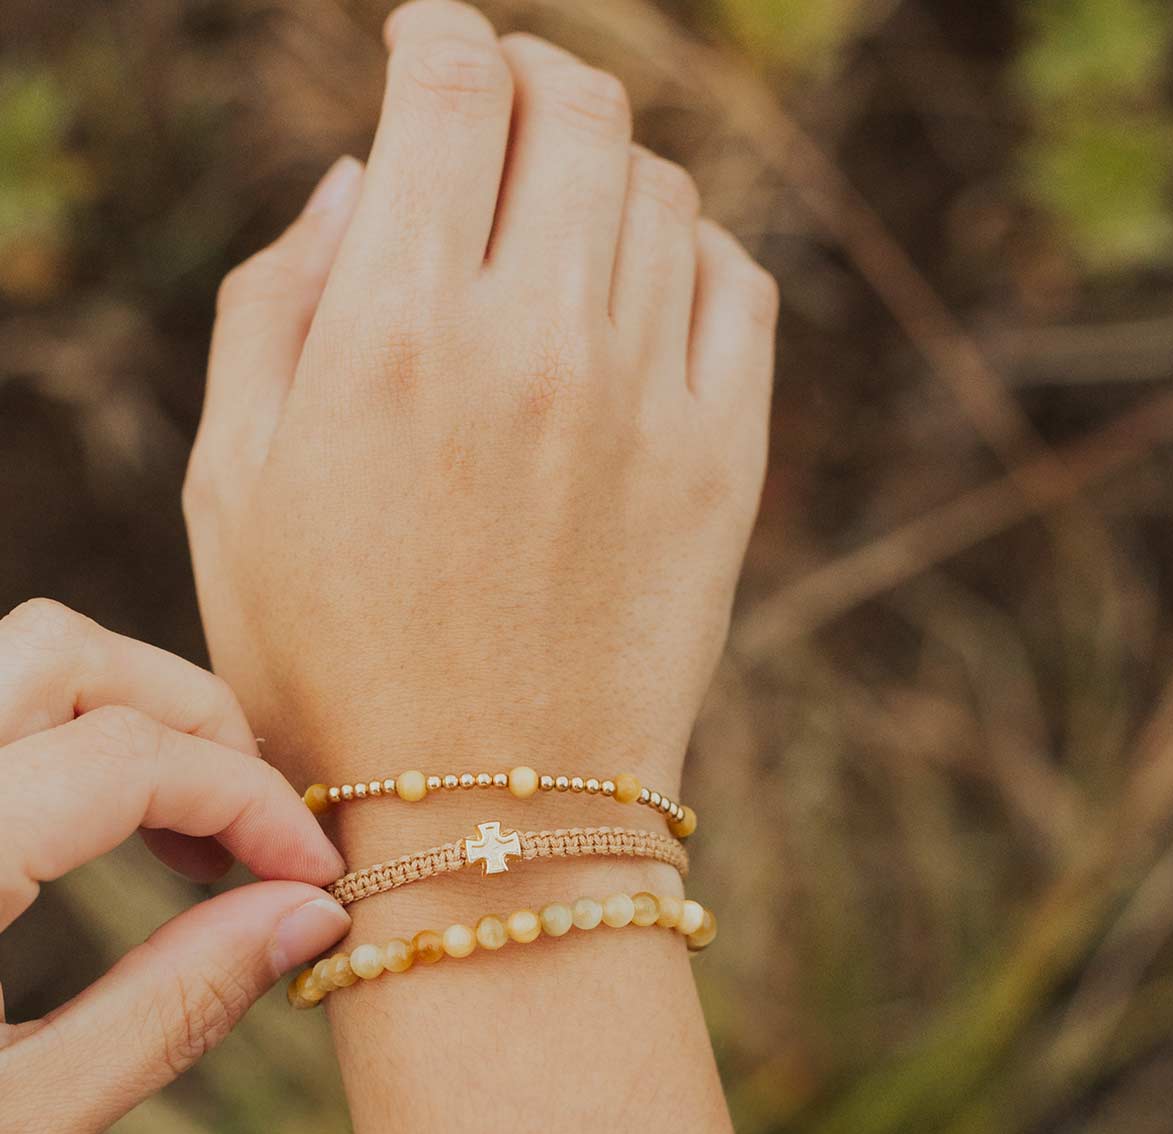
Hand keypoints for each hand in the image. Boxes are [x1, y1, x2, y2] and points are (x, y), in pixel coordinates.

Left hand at [0, 599, 348, 1133]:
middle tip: (250, 827)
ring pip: (20, 661)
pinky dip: (73, 740)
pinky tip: (100, 828)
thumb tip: (304, 918)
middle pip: (68, 654)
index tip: (310, 870)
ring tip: (185, 824)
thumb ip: (174, 1005)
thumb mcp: (12, 1131)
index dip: (250, 799)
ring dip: (132, 716)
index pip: (129, 756)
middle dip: (194, 719)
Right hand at [184, 0, 776, 805]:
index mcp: (392, 332)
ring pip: (660, 187)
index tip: (424, 46)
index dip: (433, 34)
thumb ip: (274, 303)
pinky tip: (641, 291)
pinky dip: (692, 254)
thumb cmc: (328, 663)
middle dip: (528, 75)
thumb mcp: (233, 488)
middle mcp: (532, 343)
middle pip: (572, 103)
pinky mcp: (724, 464)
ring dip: (607, 168)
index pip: (444, 84)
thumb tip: (348, 175)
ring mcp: (647, 400)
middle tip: (500, 107)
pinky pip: (736, 287)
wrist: (486, 815)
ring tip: (560, 218)